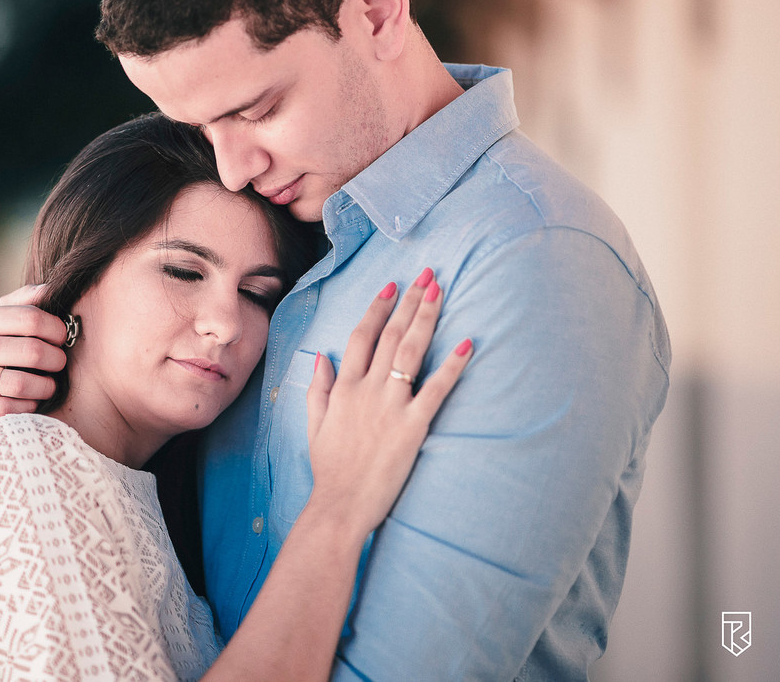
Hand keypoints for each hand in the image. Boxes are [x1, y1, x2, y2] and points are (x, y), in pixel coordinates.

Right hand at [0, 285, 68, 442]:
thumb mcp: (3, 323)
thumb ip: (26, 302)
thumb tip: (51, 288)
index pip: (30, 317)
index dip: (56, 329)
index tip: (63, 338)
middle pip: (32, 351)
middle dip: (56, 359)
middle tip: (60, 364)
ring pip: (21, 383)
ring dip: (45, 387)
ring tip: (50, 385)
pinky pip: (9, 409)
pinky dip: (27, 408)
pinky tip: (31, 403)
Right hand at [304, 269, 472, 538]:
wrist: (341, 504)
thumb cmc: (329, 468)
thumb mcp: (314, 424)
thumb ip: (318, 388)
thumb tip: (321, 358)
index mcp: (343, 387)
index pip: (361, 336)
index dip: (378, 308)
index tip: (392, 287)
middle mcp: (367, 389)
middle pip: (390, 334)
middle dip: (410, 301)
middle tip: (427, 276)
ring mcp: (390, 406)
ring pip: (411, 351)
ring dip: (427, 318)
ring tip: (440, 292)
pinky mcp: (413, 426)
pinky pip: (436, 389)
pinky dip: (452, 365)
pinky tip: (466, 344)